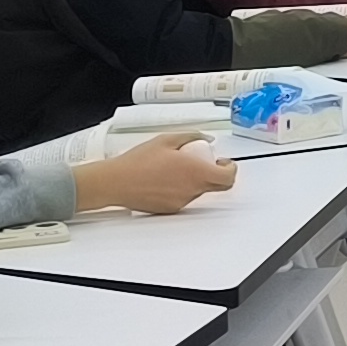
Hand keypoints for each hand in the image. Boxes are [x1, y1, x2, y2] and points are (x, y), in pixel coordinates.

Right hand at [78, 135, 235, 214]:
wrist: (116, 182)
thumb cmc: (138, 162)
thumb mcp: (167, 139)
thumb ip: (191, 136)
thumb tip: (206, 138)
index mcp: (196, 172)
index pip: (228, 178)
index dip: (230, 169)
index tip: (223, 162)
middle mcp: (192, 190)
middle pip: (217, 186)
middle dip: (215, 173)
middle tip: (203, 163)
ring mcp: (182, 202)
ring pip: (200, 191)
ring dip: (196, 180)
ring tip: (176, 168)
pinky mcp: (170, 209)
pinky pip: (185, 198)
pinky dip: (183, 189)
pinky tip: (166, 179)